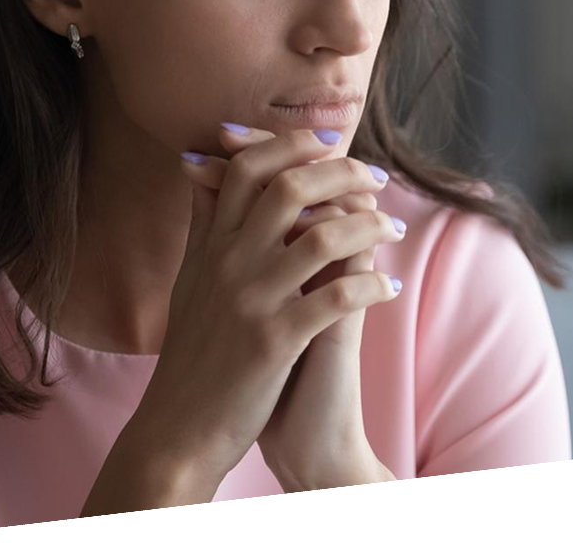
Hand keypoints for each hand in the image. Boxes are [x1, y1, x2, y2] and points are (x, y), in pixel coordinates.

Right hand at [177, 122, 404, 493]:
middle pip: (290, 188)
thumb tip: (199, 165)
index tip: (328, 142)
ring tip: (394, 229)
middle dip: (341, 172)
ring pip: (323, 237)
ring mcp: (252, 300)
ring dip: (370, 226)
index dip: (291, 145)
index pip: (249, 169)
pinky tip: (391, 286)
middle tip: (376, 177)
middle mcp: (228, 262)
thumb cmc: (192, 352)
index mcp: (211, 244)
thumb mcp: (189, 277)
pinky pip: (338, 298)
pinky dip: (373, 285)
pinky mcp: (275, 341)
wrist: (178, 428)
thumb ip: (202, 221)